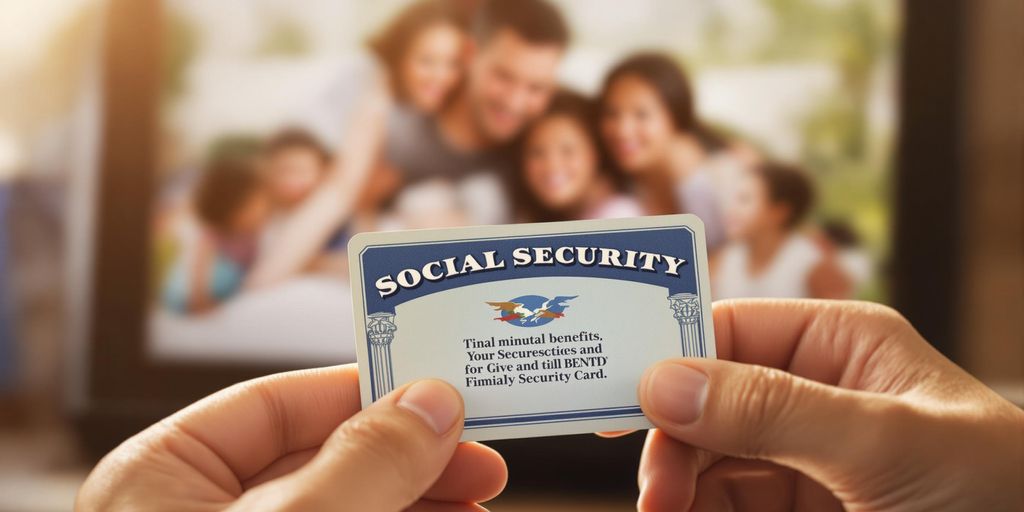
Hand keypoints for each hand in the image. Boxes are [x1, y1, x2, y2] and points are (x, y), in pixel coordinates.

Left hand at [76, 365, 506, 510]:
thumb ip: (362, 463)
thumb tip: (433, 401)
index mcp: (160, 478)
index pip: (276, 402)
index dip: (367, 387)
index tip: (442, 389)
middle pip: (323, 456)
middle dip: (411, 452)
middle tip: (481, 453)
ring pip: (346, 505)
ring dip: (418, 496)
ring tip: (478, 495)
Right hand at [636, 299, 1023, 510]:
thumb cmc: (997, 489)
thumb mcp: (885, 442)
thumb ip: (774, 410)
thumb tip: (665, 381)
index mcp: (839, 344)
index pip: (729, 331)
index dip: (669, 356)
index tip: (620, 396)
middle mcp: (812, 393)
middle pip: (704, 401)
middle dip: (672, 440)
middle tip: (656, 489)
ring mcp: (802, 456)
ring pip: (706, 458)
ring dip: (676, 485)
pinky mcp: (798, 509)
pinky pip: (725, 502)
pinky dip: (695, 510)